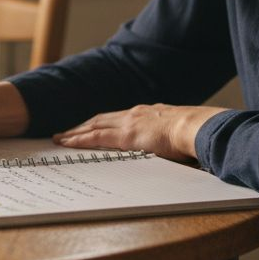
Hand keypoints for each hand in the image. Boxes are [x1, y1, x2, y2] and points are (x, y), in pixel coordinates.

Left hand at [52, 104, 226, 161]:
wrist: (197, 127)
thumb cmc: (194, 133)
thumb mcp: (178, 131)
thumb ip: (169, 136)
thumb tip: (172, 146)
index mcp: (146, 113)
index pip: (117, 118)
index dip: (101, 123)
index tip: (90, 127)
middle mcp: (133, 114)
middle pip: (100, 119)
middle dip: (82, 126)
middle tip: (66, 133)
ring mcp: (128, 123)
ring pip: (93, 126)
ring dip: (75, 132)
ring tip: (61, 138)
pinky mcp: (125, 136)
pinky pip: (95, 137)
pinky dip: (79, 139)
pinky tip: (68, 143)